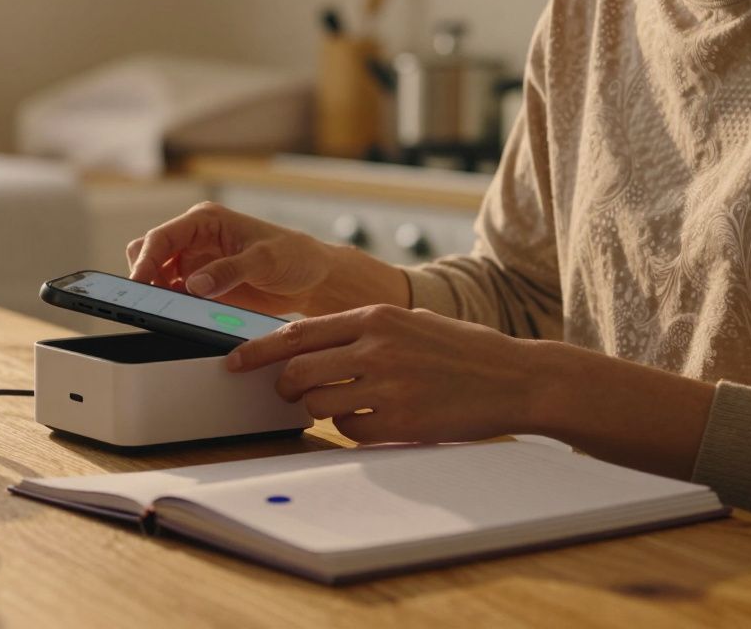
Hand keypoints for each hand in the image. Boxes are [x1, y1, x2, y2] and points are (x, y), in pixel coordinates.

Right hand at [125, 202, 338, 315]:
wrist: (313, 279)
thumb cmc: (294, 255)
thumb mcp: (264, 259)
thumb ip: (228, 271)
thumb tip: (194, 284)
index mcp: (206, 220)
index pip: (162, 237)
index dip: (145, 261)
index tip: (137, 285)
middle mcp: (195, 239)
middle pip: (150, 253)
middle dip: (144, 275)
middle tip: (149, 302)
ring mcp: (196, 264)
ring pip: (157, 276)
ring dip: (156, 293)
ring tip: (166, 311)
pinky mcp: (202, 287)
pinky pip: (174, 296)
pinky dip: (170, 306)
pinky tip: (180, 315)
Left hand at [227, 305, 539, 443]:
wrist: (516, 378)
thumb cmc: (462, 350)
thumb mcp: (410, 321)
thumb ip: (362, 328)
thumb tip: (308, 341)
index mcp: (375, 317)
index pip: (297, 333)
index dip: (258, 350)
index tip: (233, 361)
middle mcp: (376, 347)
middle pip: (298, 371)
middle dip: (286, 388)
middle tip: (290, 394)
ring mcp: (387, 385)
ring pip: (318, 404)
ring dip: (319, 410)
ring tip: (343, 405)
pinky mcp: (401, 421)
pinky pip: (350, 432)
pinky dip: (354, 430)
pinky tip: (379, 420)